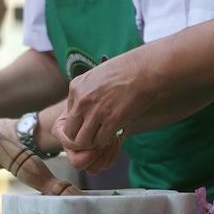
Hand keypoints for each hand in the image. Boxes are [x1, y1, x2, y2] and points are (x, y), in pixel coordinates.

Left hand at [54, 48, 149, 170]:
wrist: (145, 70)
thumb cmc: (125, 71)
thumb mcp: (97, 76)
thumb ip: (87, 92)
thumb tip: (84, 109)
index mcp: (76, 87)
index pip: (68, 117)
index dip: (80, 125)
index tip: (91, 124)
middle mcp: (82, 100)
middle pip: (71, 132)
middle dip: (82, 138)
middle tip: (95, 136)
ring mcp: (96, 111)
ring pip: (84, 141)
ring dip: (94, 142)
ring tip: (104, 136)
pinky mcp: (112, 120)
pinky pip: (101, 141)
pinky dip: (107, 141)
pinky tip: (114, 134)